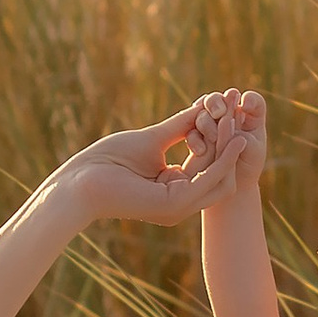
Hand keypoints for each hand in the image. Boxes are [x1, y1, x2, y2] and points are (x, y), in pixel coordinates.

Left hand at [59, 105, 253, 231]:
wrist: (79, 181)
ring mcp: (178, 208)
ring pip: (220, 179)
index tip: (229, 114)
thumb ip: (180, 128)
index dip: (220, 141)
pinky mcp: (173, 204)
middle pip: (220, 175)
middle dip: (230, 144)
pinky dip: (222, 159)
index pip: (208, 167)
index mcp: (174, 192)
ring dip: (229, 149)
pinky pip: (208, 181)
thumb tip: (202, 108)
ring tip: (236, 120)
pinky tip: (229, 138)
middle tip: (238, 114)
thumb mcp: (153, 140)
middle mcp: (180, 204)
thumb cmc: (107, 161)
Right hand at [185, 87, 268, 194]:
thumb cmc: (249, 167)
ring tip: (212, 137)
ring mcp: (211, 124)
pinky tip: (201, 150)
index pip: (251, 100)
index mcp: (251, 114)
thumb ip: (242, 135)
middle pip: (219, 99)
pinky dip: (195, 139)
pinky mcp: (197, 137)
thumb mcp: (252, 150)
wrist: (233, 188)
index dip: (249, 100)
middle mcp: (229, 114)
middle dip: (216, 103)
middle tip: (218, 112)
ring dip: (205, 122)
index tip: (246, 107)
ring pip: (202, 113)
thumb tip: (225, 123)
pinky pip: (190, 132)